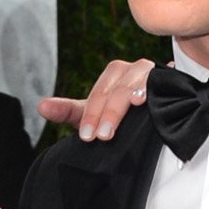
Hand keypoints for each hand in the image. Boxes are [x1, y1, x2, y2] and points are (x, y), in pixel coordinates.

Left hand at [39, 57, 155, 143]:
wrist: (161, 113)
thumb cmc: (120, 114)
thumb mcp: (92, 114)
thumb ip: (67, 110)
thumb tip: (41, 106)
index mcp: (113, 76)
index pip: (98, 94)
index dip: (91, 115)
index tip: (87, 137)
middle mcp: (130, 71)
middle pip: (114, 90)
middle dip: (105, 114)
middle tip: (99, 137)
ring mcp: (150, 74)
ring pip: (132, 87)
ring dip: (120, 108)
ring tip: (114, 128)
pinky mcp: (168, 81)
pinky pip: (158, 84)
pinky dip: (150, 92)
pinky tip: (144, 101)